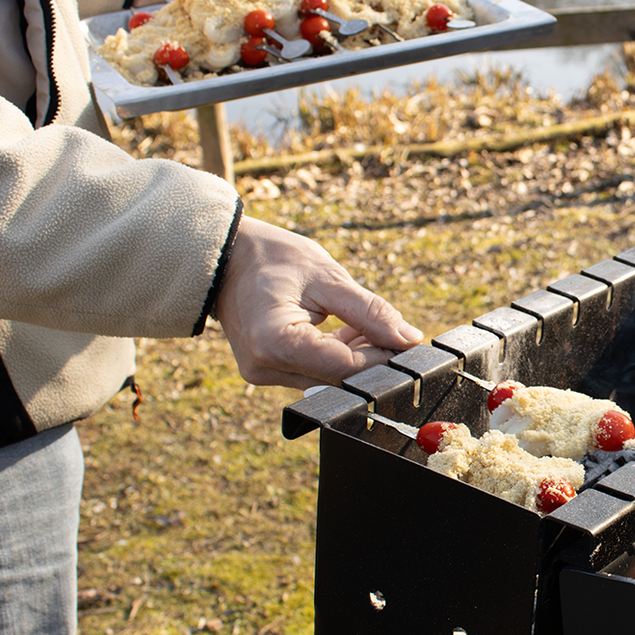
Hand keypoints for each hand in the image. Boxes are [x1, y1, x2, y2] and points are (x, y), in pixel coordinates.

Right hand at [213, 217, 422, 389]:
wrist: (225, 255)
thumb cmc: (272, 257)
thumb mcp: (329, 277)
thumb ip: (371, 312)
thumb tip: (409, 339)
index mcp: (274, 342)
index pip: (344, 367)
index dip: (382, 357)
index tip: (408, 343)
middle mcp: (264, 367)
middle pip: (338, 378)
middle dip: (372, 357)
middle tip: (397, 333)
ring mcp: (263, 373)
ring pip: (329, 378)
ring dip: (356, 356)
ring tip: (366, 323)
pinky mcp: (268, 371)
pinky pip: (314, 372)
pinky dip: (338, 354)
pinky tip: (349, 330)